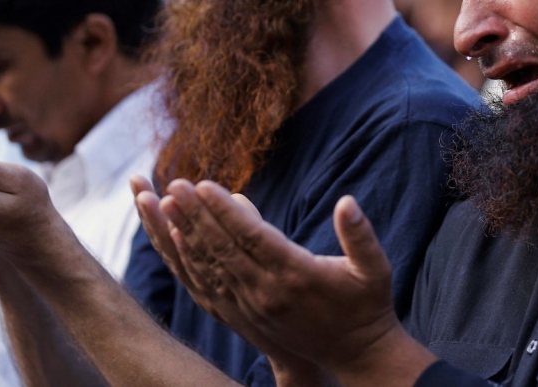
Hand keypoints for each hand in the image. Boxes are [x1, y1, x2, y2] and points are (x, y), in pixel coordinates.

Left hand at [151, 180, 434, 385]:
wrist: (354, 353)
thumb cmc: (367, 304)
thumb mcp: (375, 269)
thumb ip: (360, 235)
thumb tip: (347, 202)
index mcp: (297, 275)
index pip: (252, 238)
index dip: (225, 211)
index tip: (202, 185)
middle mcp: (267, 293)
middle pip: (222, 248)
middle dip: (196, 215)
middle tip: (174, 184)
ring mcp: (252, 307)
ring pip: (209, 266)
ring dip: (184, 233)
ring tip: (163, 203)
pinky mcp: (243, 316)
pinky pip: (207, 286)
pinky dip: (188, 261)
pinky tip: (172, 238)